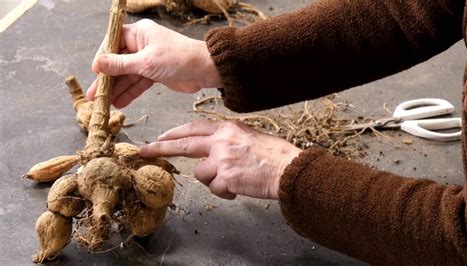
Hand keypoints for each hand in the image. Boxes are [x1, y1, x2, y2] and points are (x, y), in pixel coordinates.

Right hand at [86, 19, 222, 107]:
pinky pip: (138, 83)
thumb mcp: (146, 62)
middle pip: (118, 62)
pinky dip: (130, 93)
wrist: (205, 70)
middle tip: (93, 96)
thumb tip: (97, 64)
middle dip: (107, 80)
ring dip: (117, 89)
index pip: (112, 43)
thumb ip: (120, 65)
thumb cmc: (178, 59)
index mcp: (139, 33)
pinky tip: (119, 103)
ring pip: (128, 76)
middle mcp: (142, 45)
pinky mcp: (155, 74)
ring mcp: (148, 60)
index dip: (102, 59)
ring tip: (104, 104)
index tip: (94, 73)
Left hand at [139, 120, 301, 199]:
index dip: (175, 132)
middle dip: (161, 147)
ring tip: (234, 179)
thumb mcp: (249, 136)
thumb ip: (227, 139)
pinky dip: (224, 191)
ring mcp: (221, 159)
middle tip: (144, 150)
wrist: (287, 169)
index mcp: (227, 128)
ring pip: (201, 173)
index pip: (194, 128)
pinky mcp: (225, 177)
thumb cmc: (273, 155)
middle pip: (184, 144)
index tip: (162, 136)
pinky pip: (214, 188)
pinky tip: (239, 187)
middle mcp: (221, 141)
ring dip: (213, 180)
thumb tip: (211, 149)